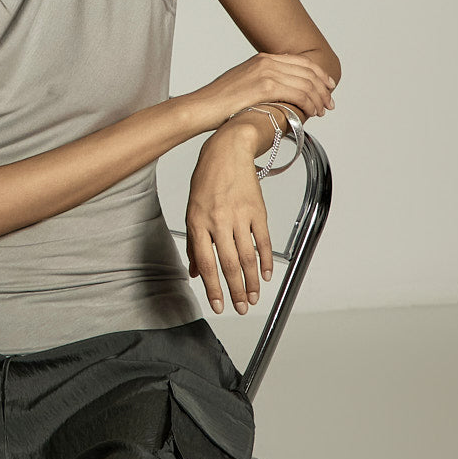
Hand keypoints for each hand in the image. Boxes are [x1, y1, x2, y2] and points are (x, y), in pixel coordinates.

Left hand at [185, 131, 272, 315]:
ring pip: (247, 256)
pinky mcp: (257, 210)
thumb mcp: (192, 210)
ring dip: (251, 281)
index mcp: (198, 222)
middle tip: (240, 308)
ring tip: (253, 298)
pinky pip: (262, 240)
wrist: (228, 150)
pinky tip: (266, 275)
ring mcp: (239, 215)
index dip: (213, 287)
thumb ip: (194, 243)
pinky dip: (265, 260)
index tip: (218, 305)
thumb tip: (194, 272)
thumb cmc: (206, 180)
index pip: (206, 263)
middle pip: (228, 264)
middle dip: (235, 291)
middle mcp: (218, 220)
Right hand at [187, 51, 335, 131]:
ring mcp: (266, 73)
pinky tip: (311, 113)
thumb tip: (274, 96)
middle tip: (329, 103)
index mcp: (262, 58)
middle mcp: (266, 61)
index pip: (301, 62)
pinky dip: (309, 104)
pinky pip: (298, 94)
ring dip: (318, 98)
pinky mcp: (265, 87)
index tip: (327, 87)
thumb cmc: (216, 103)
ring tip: (321, 111)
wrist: (200, 108)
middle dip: (323, 88)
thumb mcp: (241, 85)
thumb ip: (260, 84)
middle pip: (307, 71)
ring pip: (306, 83)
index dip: (318, 74)